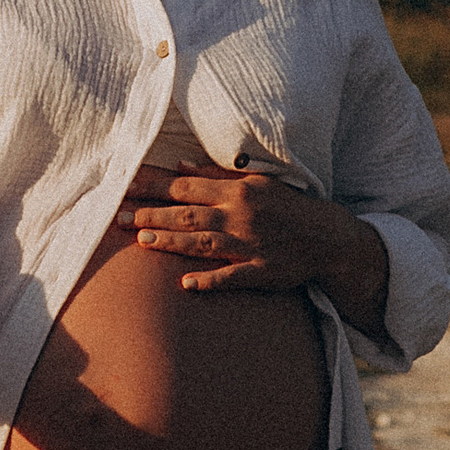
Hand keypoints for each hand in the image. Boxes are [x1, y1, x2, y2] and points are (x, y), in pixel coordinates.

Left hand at [116, 162, 390, 332]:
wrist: (328, 237)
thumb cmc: (287, 207)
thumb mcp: (256, 183)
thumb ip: (216, 176)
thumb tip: (181, 165)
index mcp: (238, 191)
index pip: (187, 187)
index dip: (154, 186)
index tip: (125, 185)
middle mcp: (241, 216)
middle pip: (189, 215)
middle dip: (153, 215)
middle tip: (121, 217)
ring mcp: (251, 245)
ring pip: (204, 243)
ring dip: (172, 242)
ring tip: (142, 242)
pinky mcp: (262, 271)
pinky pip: (233, 277)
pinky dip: (210, 280)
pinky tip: (186, 284)